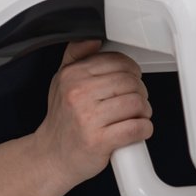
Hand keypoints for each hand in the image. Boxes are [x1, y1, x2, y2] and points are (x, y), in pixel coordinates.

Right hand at [31, 40, 153, 189]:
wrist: (52, 157)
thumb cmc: (62, 121)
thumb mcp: (61, 82)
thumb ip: (75, 56)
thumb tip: (93, 39)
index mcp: (72, 75)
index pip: (117, 62)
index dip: (132, 71)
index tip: (131, 81)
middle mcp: (78, 93)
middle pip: (130, 82)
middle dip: (140, 92)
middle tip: (135, 103)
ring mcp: (88, 118)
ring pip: (136, 103)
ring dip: (144, 112)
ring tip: (136, 116)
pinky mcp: (99, 141)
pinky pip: (136, 128)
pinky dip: (144, 129)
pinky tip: (137, 130)